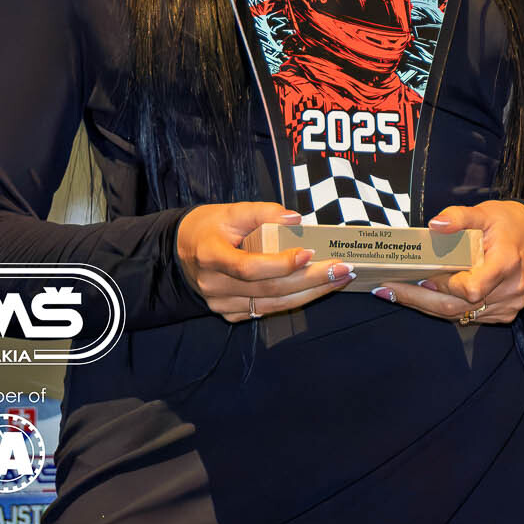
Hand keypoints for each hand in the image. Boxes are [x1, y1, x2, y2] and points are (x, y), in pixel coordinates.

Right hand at [174, 201, 354, 322]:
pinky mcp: (230, 313)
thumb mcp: (231, 210)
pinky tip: (319, 288)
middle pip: (269, 289)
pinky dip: (295, 300)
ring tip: (341, 278)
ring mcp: (221, 304)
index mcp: (211, 257)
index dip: (281, 264)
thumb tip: (297, 219)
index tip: (309, 252)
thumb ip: (264, 212)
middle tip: (343, 268)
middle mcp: (215, 286)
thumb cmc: (209, 227)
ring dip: (312, 293)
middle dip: (311, 280)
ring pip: (272, 305)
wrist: (180, 251)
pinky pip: (267, 310)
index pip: (249, 268)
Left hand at [369, 200, 523, 323]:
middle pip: (457, 308)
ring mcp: (508, 306)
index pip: (471, 288)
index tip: (421, 275)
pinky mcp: (504, 314)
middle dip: (418, 299)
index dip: (444, 285)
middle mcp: (509, 291)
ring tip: (395, 292)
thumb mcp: (486, 212)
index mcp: (506, 264)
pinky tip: (422, 296)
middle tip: (386, 290)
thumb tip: (434, 225)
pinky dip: (444, 307)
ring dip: (426, 305)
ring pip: (459, 316)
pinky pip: (468, 316)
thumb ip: (459, 217)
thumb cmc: (509, 223)